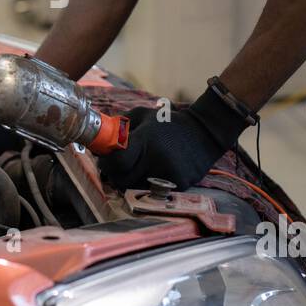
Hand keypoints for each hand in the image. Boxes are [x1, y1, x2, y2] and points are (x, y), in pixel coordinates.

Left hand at [98, 89, 247, 189]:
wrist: (205, 132)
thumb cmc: (169, 122)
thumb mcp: (143, 114)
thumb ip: (120, 126)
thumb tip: (99, 141)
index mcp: (146, 141)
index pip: (116, 162)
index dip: (107, 162)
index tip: (106, 159)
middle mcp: (157, 160)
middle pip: (122, 180)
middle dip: (116, 174)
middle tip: (118, 166)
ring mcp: (169, 175)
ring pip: (136, 188)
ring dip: (132, 180)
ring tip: (138, 167)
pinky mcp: (179, 185)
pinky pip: (154, 191)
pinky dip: (149, 184)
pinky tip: (155, 171)